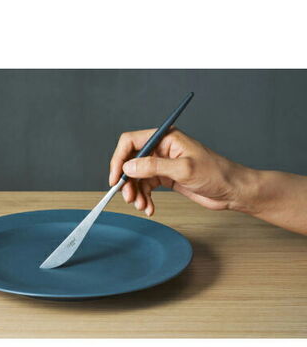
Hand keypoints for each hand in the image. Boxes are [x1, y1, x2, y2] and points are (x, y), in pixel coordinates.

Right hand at [109, 128, 256, 215]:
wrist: (232, 191)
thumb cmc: (216, 174)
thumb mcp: (184, 170)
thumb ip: (154, 167)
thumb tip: (128, 167)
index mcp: (165, 138)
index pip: (131, 142)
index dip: (119, 159)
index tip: (116, 178)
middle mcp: (161, 148)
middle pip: (130, 161)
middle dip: (127, 181)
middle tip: (129, 197)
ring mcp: (162, 164)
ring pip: (136, 177)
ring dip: (135, 193)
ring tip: (142, 206)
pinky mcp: (165, 178)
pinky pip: (146, 187)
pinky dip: (144, 198)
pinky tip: (149, 208)